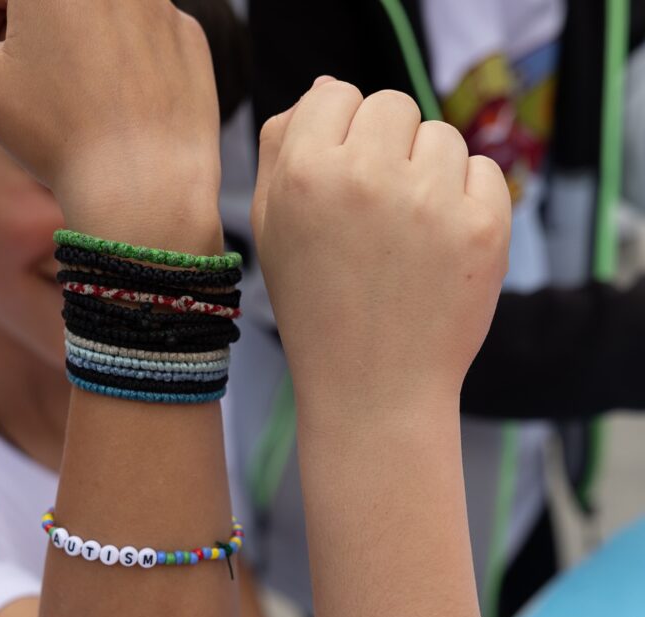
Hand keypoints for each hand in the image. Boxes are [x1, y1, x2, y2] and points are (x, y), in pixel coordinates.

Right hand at [0, 0, 221, 240]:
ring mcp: (159, 0)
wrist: (146, 190)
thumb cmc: (55, 137)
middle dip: (37, 29)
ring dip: (81, 44)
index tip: (5, 61)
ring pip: (98, 13)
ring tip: (86, 103)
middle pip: (52, 1)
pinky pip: (141, 39)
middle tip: (44, 87)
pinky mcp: (189, 35)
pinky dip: (126, 65)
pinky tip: (123, 109)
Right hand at [252, 79, 510, 429]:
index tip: (343, 185)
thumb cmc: (318, 312)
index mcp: (306, 174)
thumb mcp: (272, 234)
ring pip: (441, 136)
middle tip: (377, 219)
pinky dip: (468, 201)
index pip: (335, 94)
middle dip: (387, 151)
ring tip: (408, 240)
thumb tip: (326, 85)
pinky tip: (441, 249)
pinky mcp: (484, 227)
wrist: (373, 391)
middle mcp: (368, 178)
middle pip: (392, 105)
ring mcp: (431, 202)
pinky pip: (484, 171)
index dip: (340, 138)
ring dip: (429, 176)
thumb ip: (283, 151)